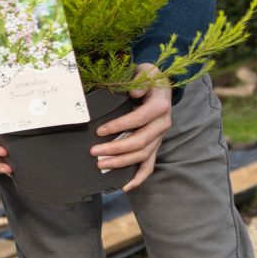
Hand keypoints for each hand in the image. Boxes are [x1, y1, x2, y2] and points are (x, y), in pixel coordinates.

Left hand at [92, 62, 171, 191]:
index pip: (140, 119)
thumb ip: (140, 79)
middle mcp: (162, 124)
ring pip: (143, 156)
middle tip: (93, 152)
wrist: (161, 84)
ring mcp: (159, 137)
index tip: (99, 130)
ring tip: (100, 165)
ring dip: (122, 163)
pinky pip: (149, 165)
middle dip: (116, 149)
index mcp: (160, 106)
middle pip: (141, 142)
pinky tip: (125, 186)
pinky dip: (139, 177)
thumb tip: (134, 93)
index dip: (120, 126)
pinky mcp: (155, 145)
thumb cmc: (147, 77)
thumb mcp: (145, 71)